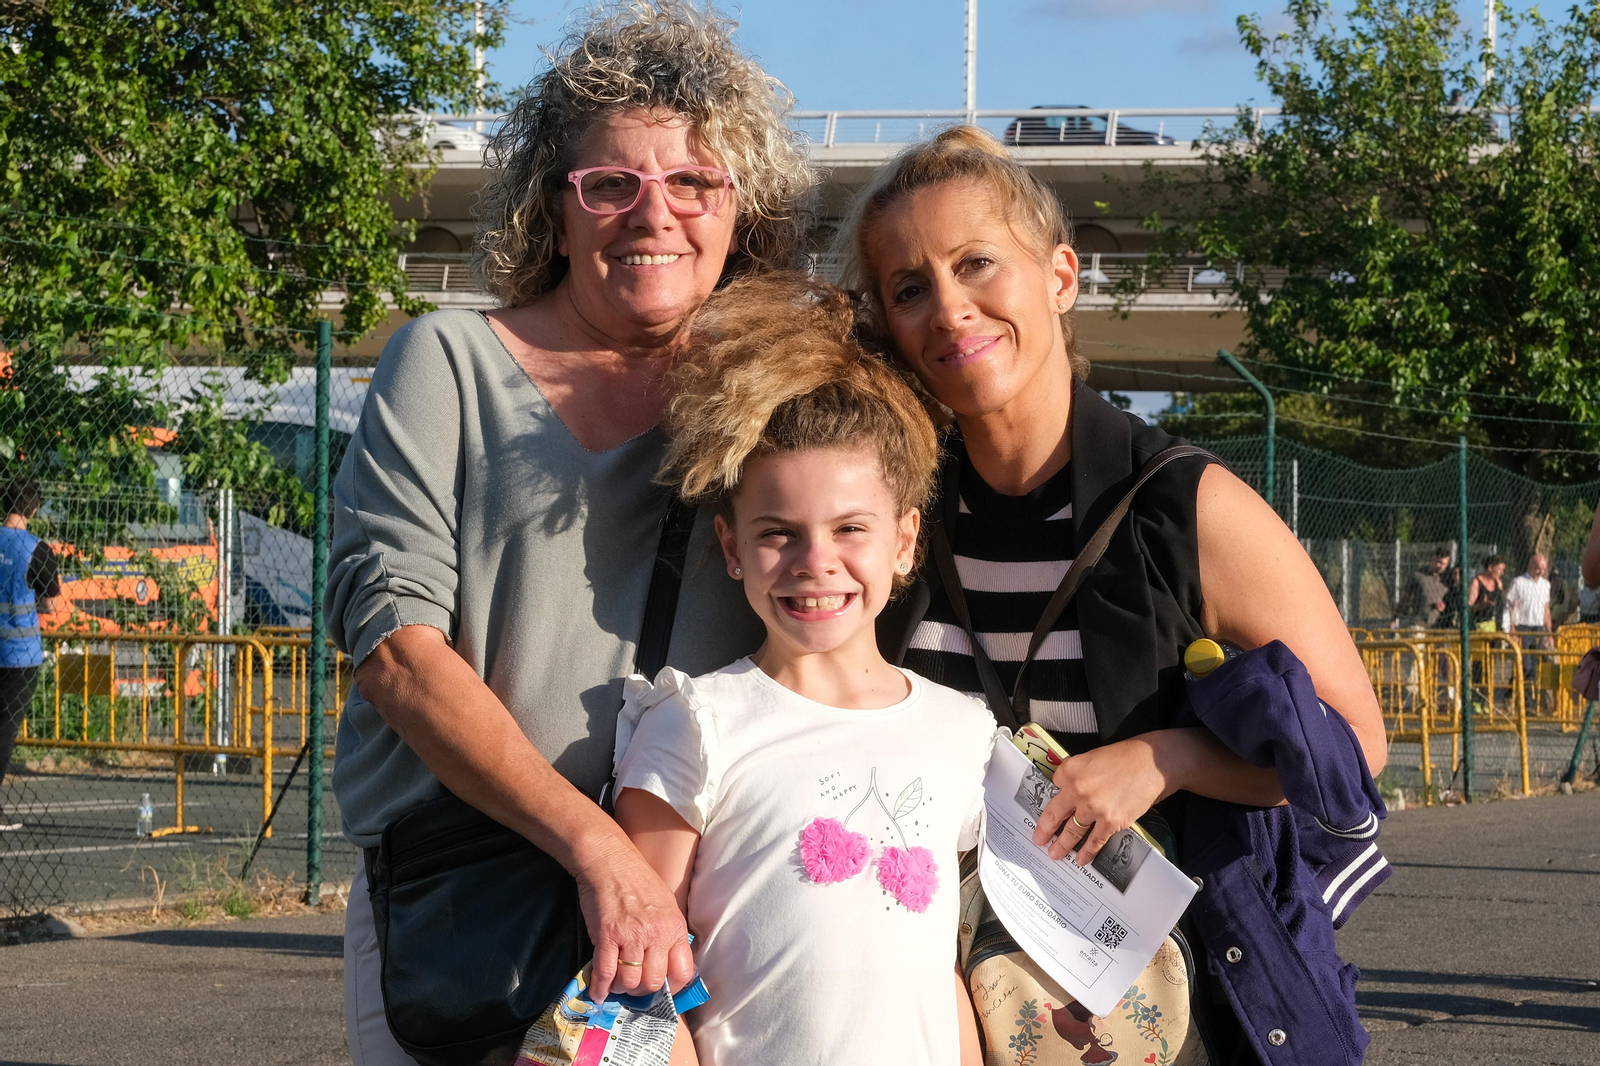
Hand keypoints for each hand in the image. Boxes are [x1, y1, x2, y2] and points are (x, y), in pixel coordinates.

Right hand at [574, 835, 695, 1002]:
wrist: (610, 862)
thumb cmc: (638, 880)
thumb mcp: (667, 905)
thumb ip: (669, 934)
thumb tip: (666, 963)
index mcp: (674, 927)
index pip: (683, 972)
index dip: (672, 987)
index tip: (661, 987)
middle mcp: (656, 935)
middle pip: (654, 982)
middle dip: (643, 990)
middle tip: (634, 985)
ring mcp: (631, 937)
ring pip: (630, 981)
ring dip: (622, 988)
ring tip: (617, 983)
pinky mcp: (606, 937)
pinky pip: (605, 972)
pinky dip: (601, 987)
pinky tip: (599, 993)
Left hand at [1032, 736, 1171, 866]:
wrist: (1154, 763)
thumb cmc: (1127, 757)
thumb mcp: (1093, 757)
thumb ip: (1078, 773)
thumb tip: (1069, 789)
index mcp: (1071, 770)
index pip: (1053, 785)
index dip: (1053, 794)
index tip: (1047, 809)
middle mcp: (1078, 789)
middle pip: (1055, 814)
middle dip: (1045, 830)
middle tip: (1038, 840)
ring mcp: (1093, 808)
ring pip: (1072, 831)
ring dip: (1062, 845)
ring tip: (1055, 854)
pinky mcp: (1111, 822)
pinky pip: (1095, 841)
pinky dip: (1087, 852)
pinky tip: (1081, 859)